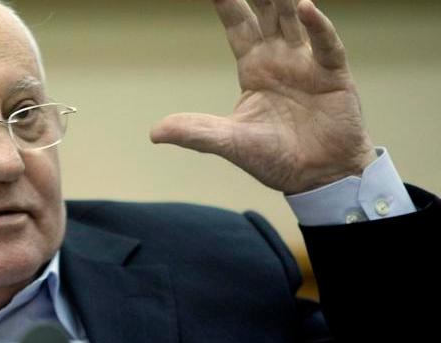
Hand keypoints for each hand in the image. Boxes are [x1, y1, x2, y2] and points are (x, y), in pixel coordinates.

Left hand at [150, 0, 376, 193]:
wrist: (319, 177)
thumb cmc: (276, 158)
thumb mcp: (230, 143)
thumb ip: (197, 132)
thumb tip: (154, 132)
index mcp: (254, 69)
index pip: (237, 27)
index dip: (227, 4)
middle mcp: (280, 59)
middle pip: (266, 14)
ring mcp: (308, 64)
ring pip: (294, 21)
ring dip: (285, 0)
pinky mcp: (334, 76)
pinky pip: (326, 45)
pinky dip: (318, 26)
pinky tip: (306, 7)